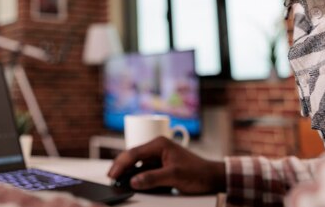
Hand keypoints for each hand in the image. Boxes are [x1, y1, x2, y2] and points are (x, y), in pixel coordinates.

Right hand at [108, 137, 224, 194]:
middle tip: (111, 178)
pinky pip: (144, 168)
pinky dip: (137, 175)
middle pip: (132, 155)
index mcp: (159, 144)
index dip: (121, 164)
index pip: (134, 153)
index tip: (112, 175)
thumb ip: (152, 178)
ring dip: (128, 171)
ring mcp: (159, 155)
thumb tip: (134, 181)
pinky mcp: (161, 164)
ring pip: (137, 162)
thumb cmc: (197, 173)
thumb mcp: (174, 176)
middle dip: (121, 166)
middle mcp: (157, 147)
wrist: (213, 177)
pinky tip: (132, 181)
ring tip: (118, 180)